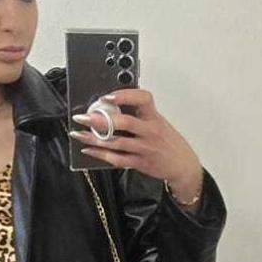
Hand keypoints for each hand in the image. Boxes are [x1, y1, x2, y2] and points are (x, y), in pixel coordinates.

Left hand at [69, 89, 202, 199]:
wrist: (183, 165)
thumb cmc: (168, 141)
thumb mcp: (159, 122)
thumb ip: (140, 115)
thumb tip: (111, 106)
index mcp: (154, 117)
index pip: (142, 99)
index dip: (125, 96)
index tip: (108, 96)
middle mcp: (150, 131)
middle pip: (124, 123)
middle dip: (100, 120)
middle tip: (83, 117)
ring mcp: (144, 147)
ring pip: (116, 142)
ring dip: (94, 138)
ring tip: (78, 134)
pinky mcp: (140, 162)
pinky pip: (117, 159)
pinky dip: (100, 154)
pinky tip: (88, 150)